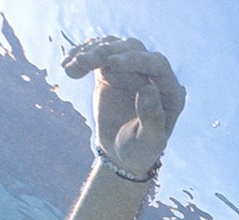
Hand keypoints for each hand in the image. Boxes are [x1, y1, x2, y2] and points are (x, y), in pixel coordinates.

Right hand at [62, 37, 186, 173]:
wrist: (121, 154)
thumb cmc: (139, 151)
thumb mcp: (148, 142)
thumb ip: (152, 118)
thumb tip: (149, 88)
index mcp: (171, 92)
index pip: (157, 65)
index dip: (135, 60)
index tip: (112, 62)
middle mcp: (154, 75)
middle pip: (133, 49)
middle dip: (107, 53)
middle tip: (83, 63)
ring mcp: (133, 69)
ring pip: (114, 47)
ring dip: (91, 52)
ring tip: (70, 68)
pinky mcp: (113, 69)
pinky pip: (98, 53)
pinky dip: (82, 56)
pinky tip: (67, 65)